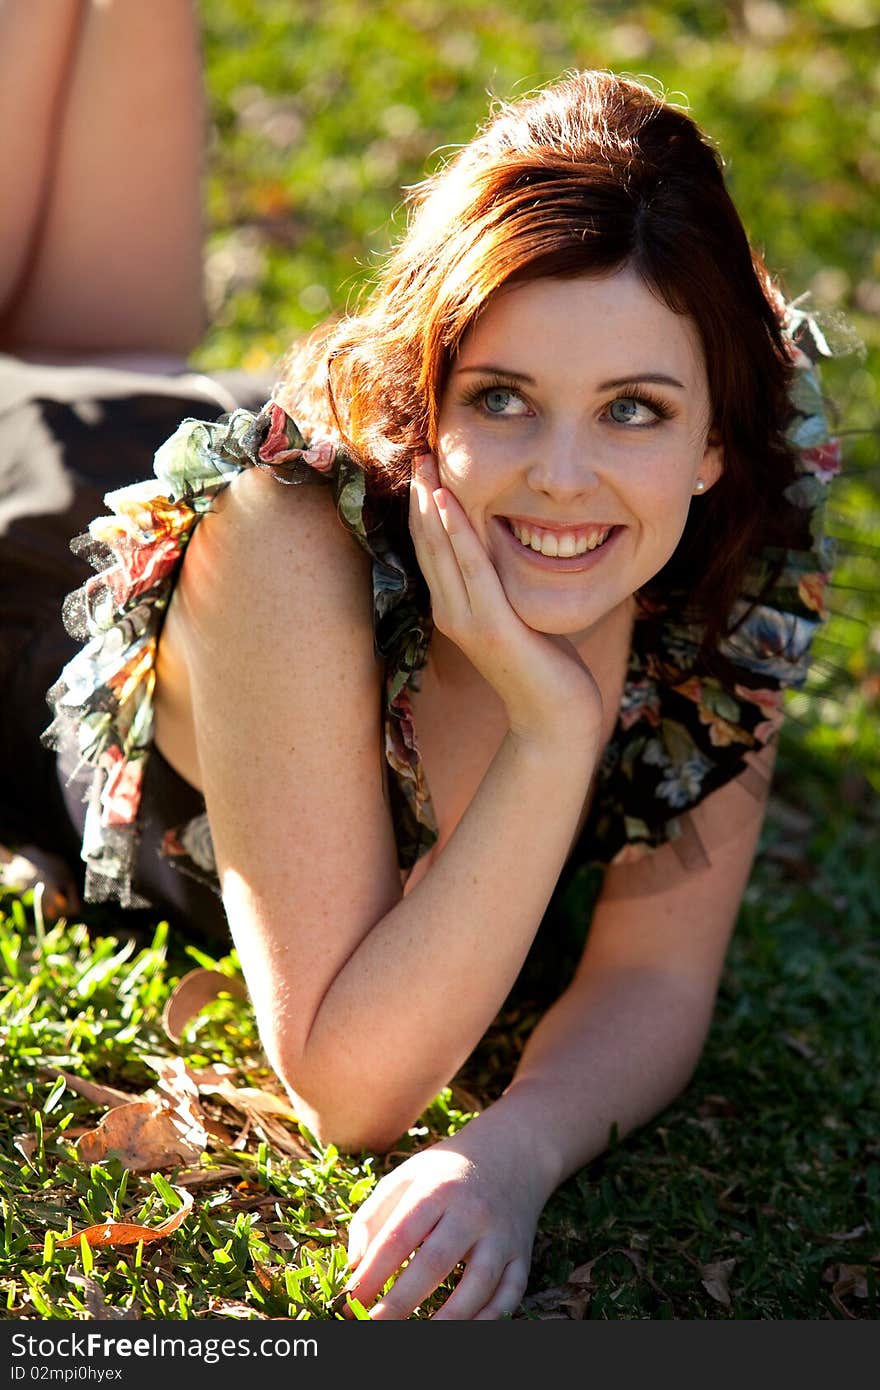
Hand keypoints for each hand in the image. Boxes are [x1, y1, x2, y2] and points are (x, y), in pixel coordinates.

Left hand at [344, 1120, 544, 1319]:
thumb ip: (373, 1216)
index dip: (373, 1273)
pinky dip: (488, 1321)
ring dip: (446, 1320)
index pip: (399, 1237)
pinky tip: (461, 1332)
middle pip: (435, 1263)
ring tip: (416, 1339)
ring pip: (477, 1285)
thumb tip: (354, 1266)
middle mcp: (472, 1212)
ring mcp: (501, 1236)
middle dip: (400, 1303)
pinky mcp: (521, 1255)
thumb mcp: (406, 1176)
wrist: (512, 1152)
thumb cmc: (446, 1172)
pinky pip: (509, 1295)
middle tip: (372, 1326)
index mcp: (437, 1189)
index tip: (349, 1301)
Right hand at [409, 453, 602, 747]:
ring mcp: (467, 621)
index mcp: (454, 610)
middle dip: (421, 496)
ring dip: (431, 504)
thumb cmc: (544, 669)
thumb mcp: (517, 616)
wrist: (554, 718)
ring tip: (426, 465)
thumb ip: (504, 587)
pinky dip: (457, 533)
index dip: (423, 508)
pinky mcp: (491, 626)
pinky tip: (448, 502)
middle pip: (427, 544)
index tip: (424, 468)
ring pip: (441, 550)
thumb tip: (508, 551)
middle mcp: (451, 613)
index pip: (431, 550)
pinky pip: (471, 569)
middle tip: (418, 451)